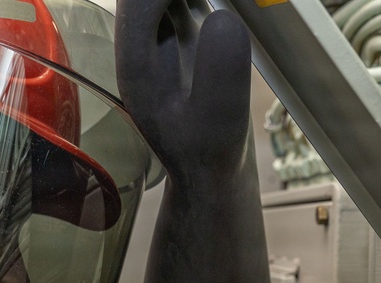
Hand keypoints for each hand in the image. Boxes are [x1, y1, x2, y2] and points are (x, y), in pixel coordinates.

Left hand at [116, 0, 252, 181]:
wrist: (209, 167)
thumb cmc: (210, 154)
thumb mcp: (219, 126)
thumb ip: (221, 78)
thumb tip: (225, 19)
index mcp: (136, 57)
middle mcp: (141, 35)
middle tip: (234, 1)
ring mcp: (160, 26)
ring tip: (244, 3)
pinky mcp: (182, 22)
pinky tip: (242, 5)